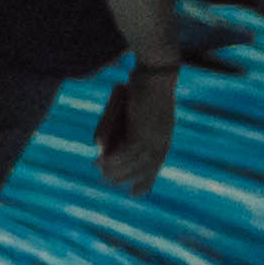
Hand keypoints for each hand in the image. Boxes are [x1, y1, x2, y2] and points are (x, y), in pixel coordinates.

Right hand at [96, 62, 178, 193]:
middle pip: (143, 167)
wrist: (156, 70)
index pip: (155, 165)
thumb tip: (101, 145)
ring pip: (134, 162)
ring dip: (115, 168)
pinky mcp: (144, 129)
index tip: (135, 194)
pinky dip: (114, 158)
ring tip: (98, 169)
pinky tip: (101, 161)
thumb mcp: (133, 111)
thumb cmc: (144, 86)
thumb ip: (120, 128)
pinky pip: (127, 151)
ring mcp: (155, 136)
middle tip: (104, 178)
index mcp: (164, 138)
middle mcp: (162, 141)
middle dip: (123, 175)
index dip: (146, 180)